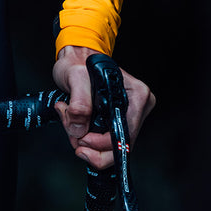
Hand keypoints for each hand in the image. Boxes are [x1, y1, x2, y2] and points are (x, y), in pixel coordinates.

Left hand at [52, 45, 155, 170]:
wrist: (76, 62)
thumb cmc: (79, 65)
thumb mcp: (76, 77)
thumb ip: (79, 103)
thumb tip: (79, 130)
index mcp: (137, 94)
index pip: (126, 132)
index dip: (103, 143)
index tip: (83, 140)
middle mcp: (138, 106)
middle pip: (121, 145)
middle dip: (94, 148)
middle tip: (75, 140)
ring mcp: (130, 115)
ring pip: (113, 147)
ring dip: (89, 144)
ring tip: (72, 129)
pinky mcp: (119, 120)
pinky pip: (107, 142)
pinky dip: (90, 140)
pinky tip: (77, 128)